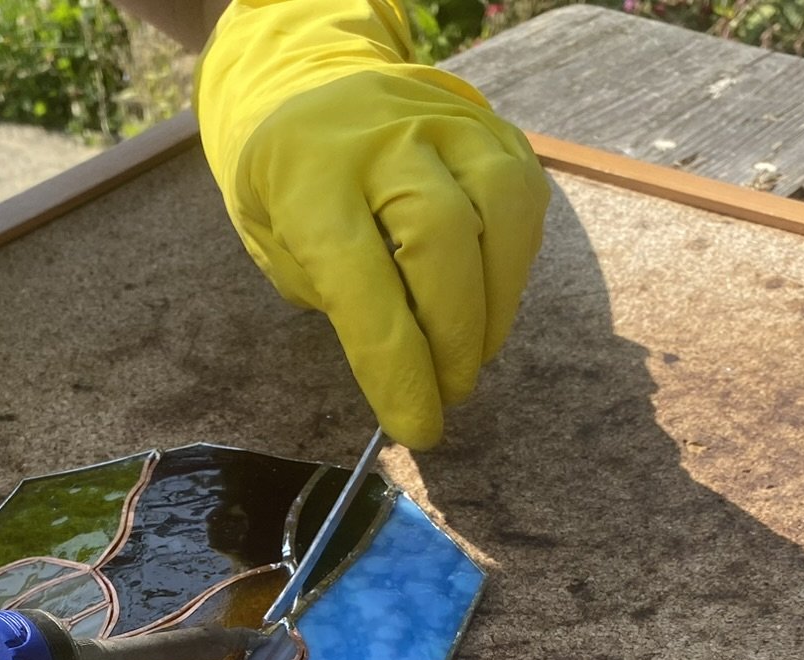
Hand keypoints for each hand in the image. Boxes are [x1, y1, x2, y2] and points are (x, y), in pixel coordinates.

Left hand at [196, 0, 549, 447]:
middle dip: (453, 337)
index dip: (396, 364)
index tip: (417, 427)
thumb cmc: (291, 189)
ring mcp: (447, 122)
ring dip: (496, 306)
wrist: (312, 88)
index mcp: (311, 174)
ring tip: (472, 354)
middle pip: (444, 238)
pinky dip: (514, 268)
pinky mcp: (494, 128)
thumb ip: (337, 297)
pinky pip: (524, 201)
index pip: (361, 279)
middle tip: (448, 392)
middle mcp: (384, 136)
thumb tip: (409, 370)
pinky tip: (489, 300)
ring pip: (501, 212)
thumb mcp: (279, 244)